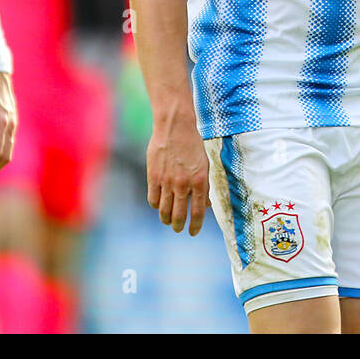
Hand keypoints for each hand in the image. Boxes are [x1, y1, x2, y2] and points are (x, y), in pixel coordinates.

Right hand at [146, 114, 208, 235]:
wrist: (175, 126)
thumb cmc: (194, 144)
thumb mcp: (206, 164)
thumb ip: (205, 186)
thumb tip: (206, 205)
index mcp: (199, 182)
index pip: (197, 213)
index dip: (195, 226)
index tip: (193, 232)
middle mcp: (183, 185)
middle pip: (179, 215)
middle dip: (179, 226)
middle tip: (178, 228)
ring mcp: (167, 181)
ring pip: (164, 210)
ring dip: (166, 219)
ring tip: (167, 220)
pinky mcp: (153, 176)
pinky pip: (153, 199)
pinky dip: (156, 205)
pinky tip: (158, 205)